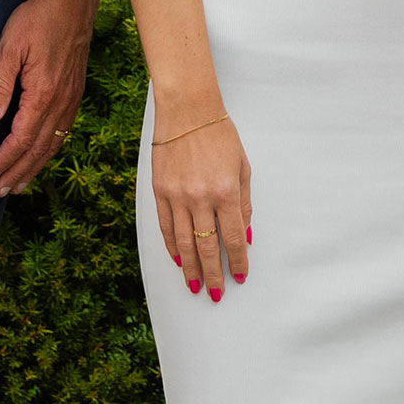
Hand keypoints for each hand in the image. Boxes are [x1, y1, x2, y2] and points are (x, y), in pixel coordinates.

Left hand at [0, 0, 98, 196]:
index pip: (22, 139)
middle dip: (18, 173)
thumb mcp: (10, 47)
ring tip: (19, 184)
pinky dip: (50, 150)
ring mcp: (71, 99)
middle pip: (39, 149)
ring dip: (35, 167)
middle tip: (0, 191)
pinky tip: (42, 155)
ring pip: (54, 144)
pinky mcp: (75, 92)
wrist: (72, 1)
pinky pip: (64, 132)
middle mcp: (61, 102)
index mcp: (43, 94)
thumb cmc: (37, 19)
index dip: (5, 160)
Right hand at [150, 112, 250, 299]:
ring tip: (195, 285)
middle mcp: (201, 198)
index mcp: (226, 192)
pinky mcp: (160, 190)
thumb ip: (244, 203)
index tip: (240, 276)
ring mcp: (177, 195)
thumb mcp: (243, 167)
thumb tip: (244, 234)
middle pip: (207, 248)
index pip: (232, 239)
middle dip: (213, 275)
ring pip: (184, 243)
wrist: (187, 110)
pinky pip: (166, 226)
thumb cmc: (219, 135)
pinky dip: (171, 247)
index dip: (237, 262)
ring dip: (191, 268)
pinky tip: (178, 260)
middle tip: (216, 294)